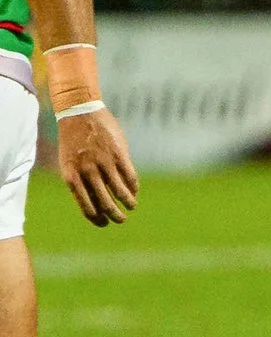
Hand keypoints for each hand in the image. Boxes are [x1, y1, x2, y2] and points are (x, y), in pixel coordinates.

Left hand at [55, 107, 138, 227]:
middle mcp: (88, 173)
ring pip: (120, 191)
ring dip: (128, 202)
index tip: (105, 223)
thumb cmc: (74, 140)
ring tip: (132, 207)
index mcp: (72, 177)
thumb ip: (82, 179)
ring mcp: (104, 163)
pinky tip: (134, 190)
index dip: (97, 218)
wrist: (79, 113)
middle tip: (121, 220)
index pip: (86, 206)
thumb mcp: (70, 162)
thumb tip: (98, 197)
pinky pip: (129, 176)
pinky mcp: (119, 154)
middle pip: (105, 202)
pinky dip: (133, 186)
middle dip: (115, 215)